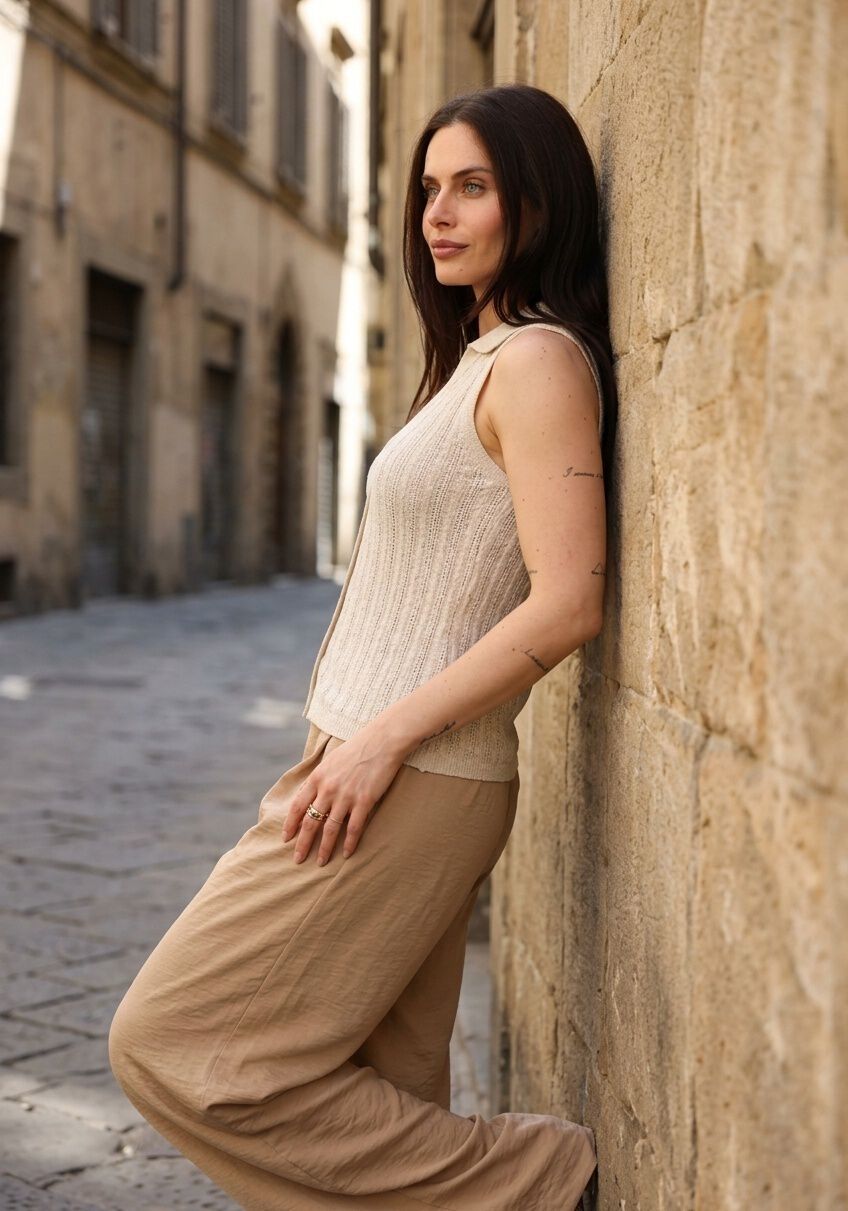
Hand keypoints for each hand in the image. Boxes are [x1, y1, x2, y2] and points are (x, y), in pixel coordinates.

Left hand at [281, 723, 406, 864]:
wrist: (382, 741)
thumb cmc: (357, 749)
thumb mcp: (330, 760)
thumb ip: (319, 778)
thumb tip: (308, 794)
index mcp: (317, 778)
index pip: (298, 806)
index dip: (290, 824)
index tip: (286, 838)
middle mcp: (328, 789)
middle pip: (310, 822)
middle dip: (303, 843)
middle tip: (297, 859)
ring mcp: (346, 796)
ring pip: (330, 829)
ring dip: (324, 848)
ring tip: (321, 862)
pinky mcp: (364, 801)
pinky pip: (354, 828)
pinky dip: (350, 843)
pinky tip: (347, 853)